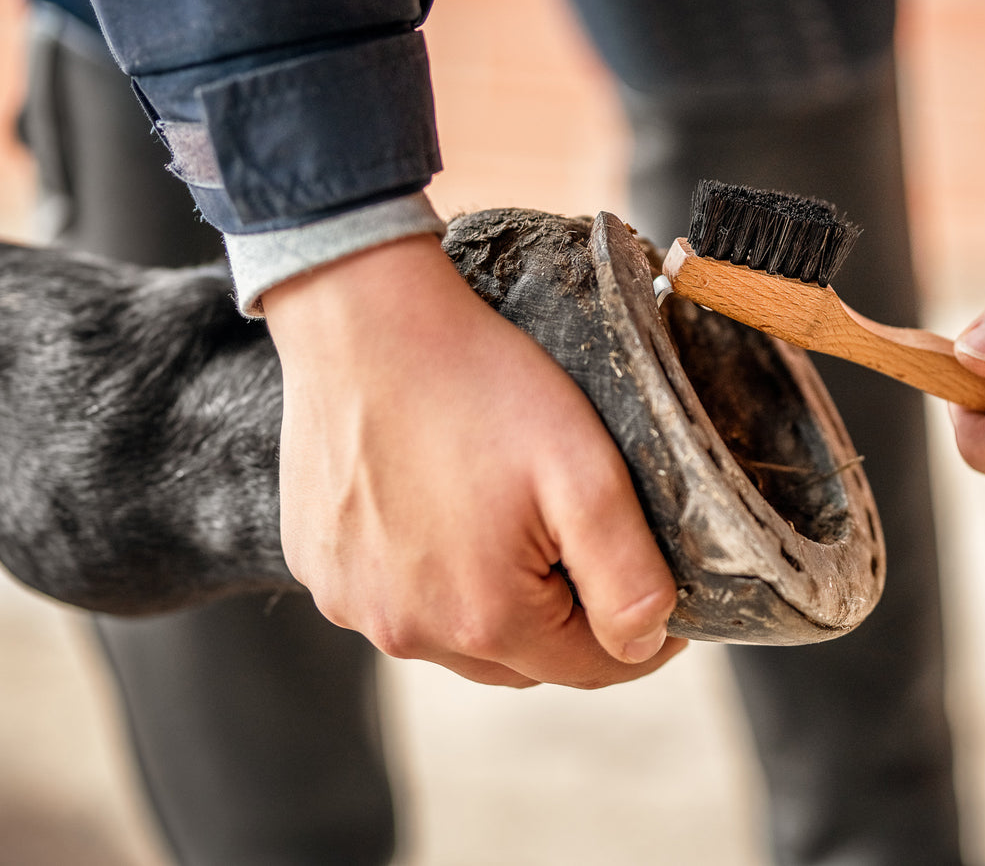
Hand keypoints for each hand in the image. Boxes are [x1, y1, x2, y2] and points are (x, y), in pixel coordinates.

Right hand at [262, 234, 684, 687]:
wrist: (366, 317)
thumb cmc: (478, 384)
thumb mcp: (584, 472)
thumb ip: (627, 574)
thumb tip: (645, 644)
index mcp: (484, 621)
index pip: (592, 668)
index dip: (640, 639)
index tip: (663, 597)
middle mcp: (408, 633)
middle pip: (522, 659)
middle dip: (567, 621)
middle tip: (585, 548)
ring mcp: (354, 604)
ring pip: (456, 635)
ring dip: (494, 603)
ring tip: (513, 529)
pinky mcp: (321, 570)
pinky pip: (396, 598)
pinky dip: (429, 575)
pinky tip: (442, 513)